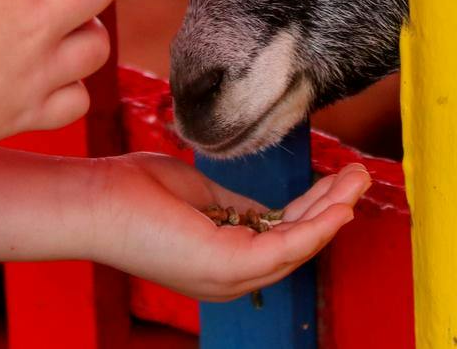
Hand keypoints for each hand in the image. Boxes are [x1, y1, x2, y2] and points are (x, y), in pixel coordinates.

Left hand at [88, 153, 371, 301]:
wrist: (95, 199)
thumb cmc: (132, 192)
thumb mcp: (198, 195)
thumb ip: (233, 205)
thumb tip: (265, 207)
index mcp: (220, 261)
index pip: (279, 239)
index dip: (313, 211)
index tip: (338, 182)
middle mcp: (228, 278)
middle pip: (297, 244)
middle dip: (332, 208)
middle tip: (361, 177)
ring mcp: (228, 276)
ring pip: (298, 245)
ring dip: (333, 211)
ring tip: (359, 179)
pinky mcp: (226, 265)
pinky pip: (285, 246)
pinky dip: (316, 226)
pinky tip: (339, 205)